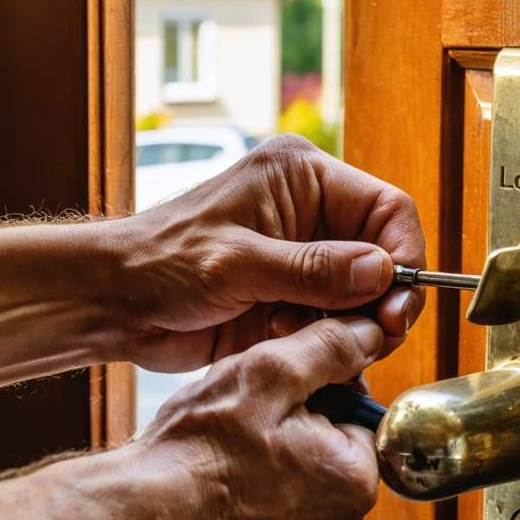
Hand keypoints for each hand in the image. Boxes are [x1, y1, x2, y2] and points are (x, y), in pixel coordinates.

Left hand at [114, 134, 426, 372]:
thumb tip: (383, 272)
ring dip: (344, 324)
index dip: (405, 255)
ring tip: (296, 334)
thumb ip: (313, 269)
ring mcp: (300, 259)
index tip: (398, 304)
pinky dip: (321, 340)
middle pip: (383, 256)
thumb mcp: (237, 263)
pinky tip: (280, 341)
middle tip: (369, 337)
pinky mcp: (288, 298)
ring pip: (361, 296)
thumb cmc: (160, 262)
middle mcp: (310, 214)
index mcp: (302, 178)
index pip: (387, 208)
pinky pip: (331, 322)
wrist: (115, 302)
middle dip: (379, 300)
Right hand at [124, 316, 382, 519]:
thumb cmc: (200, 446)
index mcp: (353, 480)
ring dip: (269, 475)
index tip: (271, 393)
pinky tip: (211, 497)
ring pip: (295, 498)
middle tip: (242, 423)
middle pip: (326, 461)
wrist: (139, 517)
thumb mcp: (267, 372)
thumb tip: (369, 333)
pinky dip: (244, 515)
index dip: (313, 395)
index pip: (355, 419)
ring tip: (221, 459)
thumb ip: (327, 350)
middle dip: (293, 437)